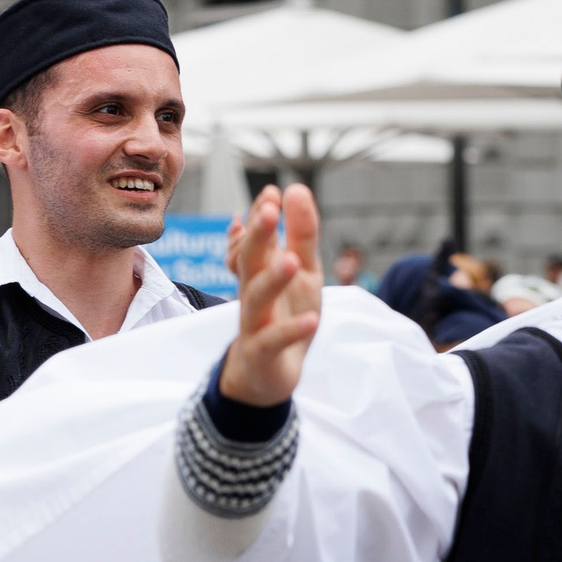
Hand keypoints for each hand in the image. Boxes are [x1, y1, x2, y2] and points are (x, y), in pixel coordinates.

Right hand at [221, 184, 323, 407]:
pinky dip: (291, 330)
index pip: (258, 238)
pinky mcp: (262, 352)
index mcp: (262, 270)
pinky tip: (312, 319)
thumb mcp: (303, 274)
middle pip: (250, 261)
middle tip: (269, 210)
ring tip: (290, 260)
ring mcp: (255, 322)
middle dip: (258, 236)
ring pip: (257, 298)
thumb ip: (301, 236)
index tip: (274, 191)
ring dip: (273, 279)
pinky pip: (273, 340)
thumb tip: (296, 189)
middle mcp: (254, 292)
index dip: (264, 216)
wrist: (266, 373)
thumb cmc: (286, 314)